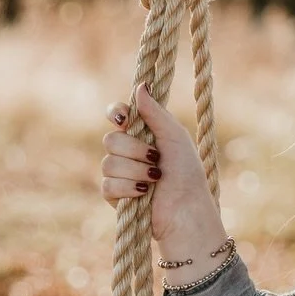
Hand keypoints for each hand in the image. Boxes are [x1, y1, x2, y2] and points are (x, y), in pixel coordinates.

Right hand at [101, 85, 226, 266]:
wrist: (186, 210)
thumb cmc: (187, 173)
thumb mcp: (174, 137)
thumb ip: (155, 112)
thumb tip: (140, 85)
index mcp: (142, 133)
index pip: (116, 115)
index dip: (115, 114)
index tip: (124, 119)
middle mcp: (128, 151)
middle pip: (111, 139)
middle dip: (135, 149)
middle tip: (156, 158)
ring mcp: (120, 173)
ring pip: (108, 162)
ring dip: (135, 170)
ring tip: (155, 179)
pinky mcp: (115, 196)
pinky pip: (107, 184)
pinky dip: (128, 187)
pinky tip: (144, 193)